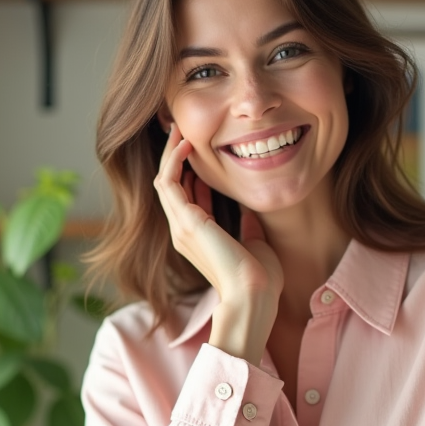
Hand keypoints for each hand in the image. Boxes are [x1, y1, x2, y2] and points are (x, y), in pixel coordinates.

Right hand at [153, 125, 282, 363]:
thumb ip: (247, 225)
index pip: (186, 198)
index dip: (189, 173)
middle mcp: (184, 231)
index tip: (198, 151)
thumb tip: (250, 208)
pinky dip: (174, 161)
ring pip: (165, 181)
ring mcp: (181, 227)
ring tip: (178, 130)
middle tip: (181, 130)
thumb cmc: (260, 278)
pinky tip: (187, 145)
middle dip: (174, 157)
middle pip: (170, 186)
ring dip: (170, 153)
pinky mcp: (185, 222)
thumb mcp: (254, 242)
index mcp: (198, 238)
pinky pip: (169, 183)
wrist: (254, 295)